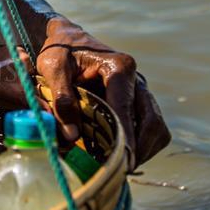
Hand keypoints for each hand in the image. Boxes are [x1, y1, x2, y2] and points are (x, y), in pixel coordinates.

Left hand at [0, 46, 49, 112]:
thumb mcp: (19, 96)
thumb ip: (36, 103)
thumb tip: (50, 112)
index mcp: (26, 58)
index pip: (37, 72)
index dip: (33, 82)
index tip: (27, 88)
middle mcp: (20, 49)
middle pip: (29, 67)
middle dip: (25, 77)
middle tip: (16, 85)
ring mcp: (10, 48)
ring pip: (21, 64)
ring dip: (18, 72)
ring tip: (9, 80)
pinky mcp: (2, 49)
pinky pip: (12, 60)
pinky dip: (10, 67)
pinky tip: (4, 75)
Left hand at [35, 44, 170, 171]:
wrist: (70, 39)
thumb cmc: (60, 51)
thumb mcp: (53, 67)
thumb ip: (61, 98)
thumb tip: (71, 136)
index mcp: (119, 67)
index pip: (126, 108)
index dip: (124, 137)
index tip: (120, 160)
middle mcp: (137, 79)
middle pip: (152, 122)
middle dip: (138, 149)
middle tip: (117, 170)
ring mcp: (140, 91)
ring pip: (156, 128)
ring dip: (142, 150)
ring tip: (119, 166)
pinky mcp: (139, 102)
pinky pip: (151, 128)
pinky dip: (141, 145)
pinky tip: (121, 153)